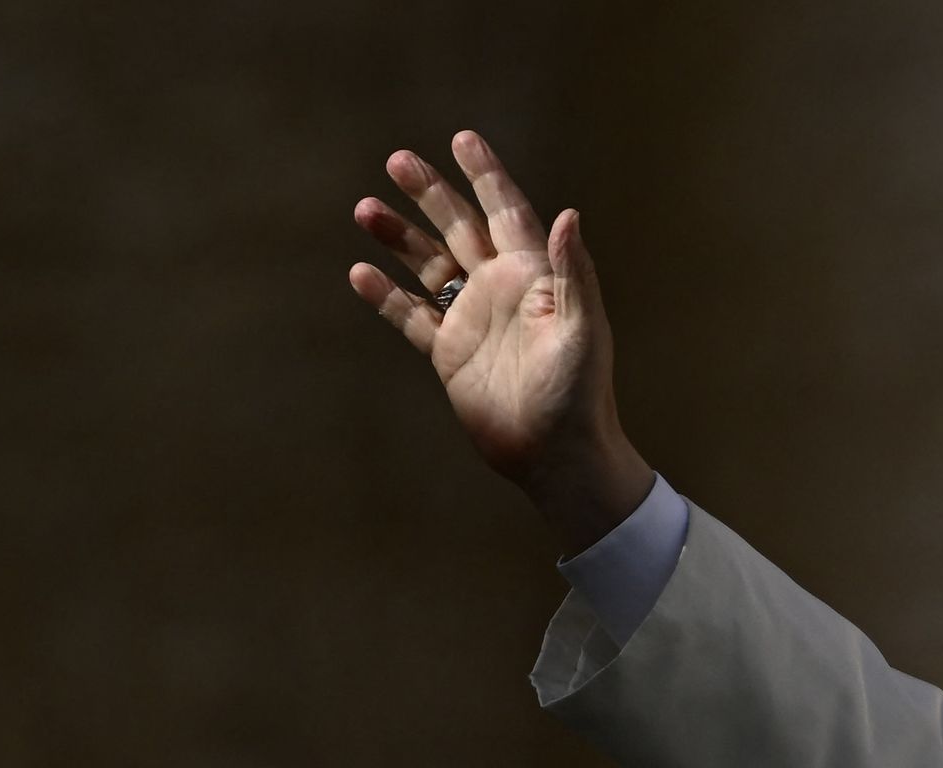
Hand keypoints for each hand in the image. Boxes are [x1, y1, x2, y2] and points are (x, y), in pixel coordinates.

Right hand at [349, 131, 651, 551]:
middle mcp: (502, 291)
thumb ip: (571, 271)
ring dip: (399, 238)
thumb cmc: (580, 393)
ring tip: (364, 208)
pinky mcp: (450, 355)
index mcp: (534, 277)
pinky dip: (386, 296)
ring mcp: (473, 320)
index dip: (486, 175)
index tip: (462, 138)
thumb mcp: (582, 328)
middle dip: (431, 192)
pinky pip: (412, 317)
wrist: (556, 454)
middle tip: (397, 159)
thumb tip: (568, 213)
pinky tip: (360, 273)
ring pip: (429, 266)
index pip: (507, 212)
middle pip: (460, 228)